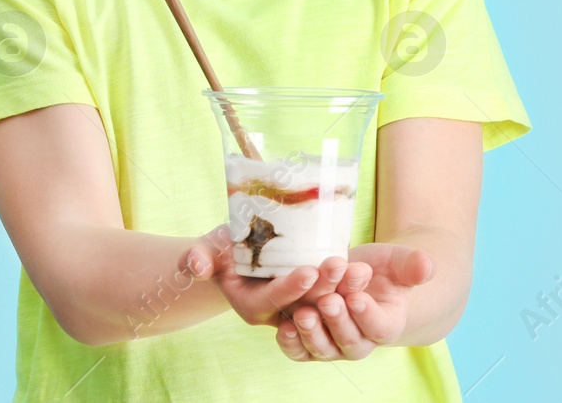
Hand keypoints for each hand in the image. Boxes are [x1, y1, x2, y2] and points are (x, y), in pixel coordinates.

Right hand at [180, 222, 372, 329]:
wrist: (239, 250)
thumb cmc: (221, 250)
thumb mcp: (208, 250)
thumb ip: (199, 258)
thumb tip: (195, 263)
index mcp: (254, 307)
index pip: (274, 300)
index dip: (290, 287)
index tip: (307, 270)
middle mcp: (280, 312)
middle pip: (305, 302)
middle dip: (324, 285)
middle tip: (341, 265)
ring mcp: (301, 304)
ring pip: (325, 299)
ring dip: (344, 286)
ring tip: (360, 269)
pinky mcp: (317, 293)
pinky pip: (335, 290)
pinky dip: (349, 281)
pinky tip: (365, 269)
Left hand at [276, 241, 432, 361]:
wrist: (361, 278)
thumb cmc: (382, 270)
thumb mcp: (398, 262)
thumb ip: (412, 265)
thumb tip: (427, 265)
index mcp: (387, 324)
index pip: (380, 327)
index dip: (367, 315)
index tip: (356, 298)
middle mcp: (361, 341)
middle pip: (350, 340)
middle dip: (338, 321)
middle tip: (328, 301)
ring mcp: (334, 344)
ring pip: (323, 349)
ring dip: (312, 334)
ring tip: (303, 314)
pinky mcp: (311, 342)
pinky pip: (300, 352)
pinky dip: (291, 344)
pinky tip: (283, 328)